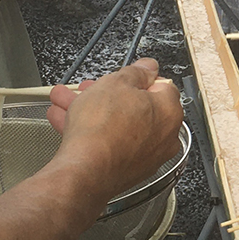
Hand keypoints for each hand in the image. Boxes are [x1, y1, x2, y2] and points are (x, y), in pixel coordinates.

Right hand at [49, 59, 183, 191]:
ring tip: (69, 102)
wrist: (85, 171)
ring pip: (117, 125)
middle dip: (106, 94)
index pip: (160, 85)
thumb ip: (135, 72)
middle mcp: (164, 137)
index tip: (122, 75)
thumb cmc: (103, 130)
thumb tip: (147, 68)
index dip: (136, 77)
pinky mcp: (127, 170)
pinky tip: (69, 123)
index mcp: (169, 111)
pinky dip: (92, 132)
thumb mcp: (116, 83)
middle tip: (89, 88)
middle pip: (134, 106)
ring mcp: (146, 156)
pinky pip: (110, 143)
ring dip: (92, 111)